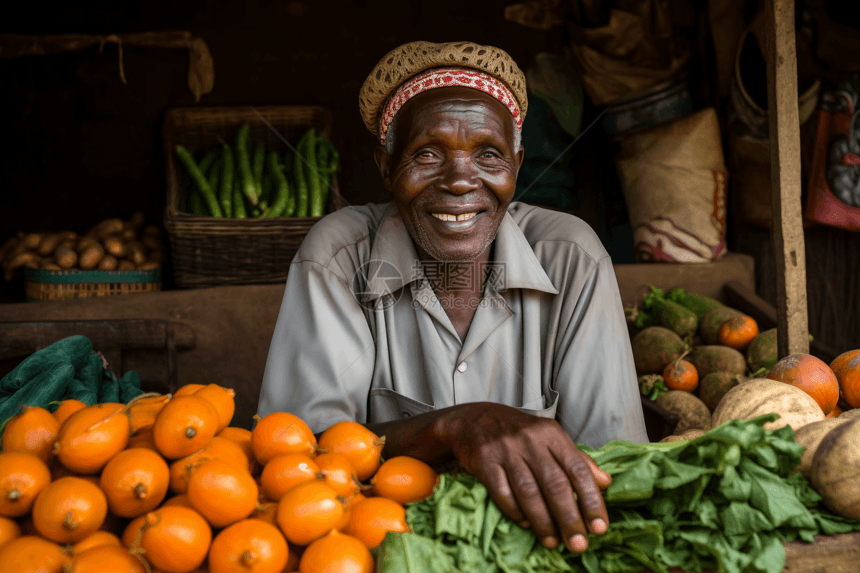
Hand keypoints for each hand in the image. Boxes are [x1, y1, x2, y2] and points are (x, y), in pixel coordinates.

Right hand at [435, 402, 611, 553]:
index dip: (591, 500)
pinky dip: (516, 512)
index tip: (599, 527)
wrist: (475, 420)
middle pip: (554, 484)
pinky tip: (526, 524)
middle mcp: (530, 441)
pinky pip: (503, 493)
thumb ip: (578, 459)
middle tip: (578, 544)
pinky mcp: (485, 462)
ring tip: (553, 541)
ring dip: (543, 521)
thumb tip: (605, 482)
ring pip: (529, 492)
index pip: (577, 469)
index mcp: (552, 435)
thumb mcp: (551, 438)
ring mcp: (506, 451)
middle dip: (569, 518)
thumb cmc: (520, 433)